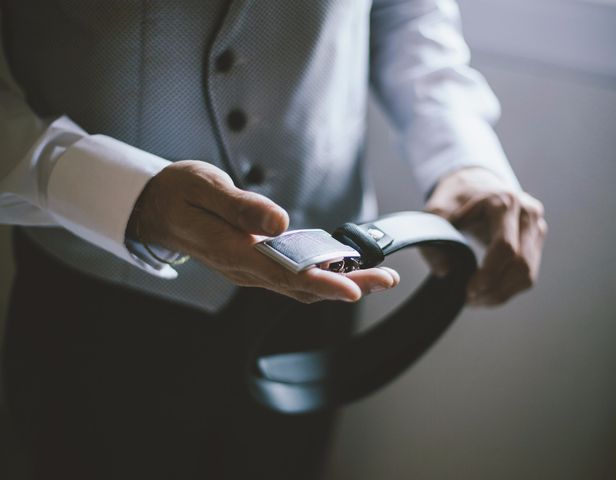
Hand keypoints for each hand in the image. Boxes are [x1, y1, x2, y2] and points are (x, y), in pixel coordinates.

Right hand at [127, 160, 398, 302]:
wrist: (154, 208)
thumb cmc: (178, 192)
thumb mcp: (205, 187)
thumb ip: (241, 207)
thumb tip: (281, 222)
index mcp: (232, 250)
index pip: (284, 273)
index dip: (322, 282)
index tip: (354, 288)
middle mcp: (243, 268)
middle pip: (301, 285)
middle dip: (347, 285)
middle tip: (386, 280)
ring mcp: (248, 269)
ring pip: (299, 285)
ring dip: (339, 283)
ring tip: (375, 277)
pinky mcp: (251, 263)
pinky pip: (289, 277)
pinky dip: (320, 276)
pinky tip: (341, 270)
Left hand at [424, 167, 546, 305]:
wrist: (473, 182)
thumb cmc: (454, 198)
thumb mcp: (435, 213)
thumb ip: (433, 240)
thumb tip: (443, 271)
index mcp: (504, 202)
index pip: (505, 247)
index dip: (488, 274)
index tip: (468, 290)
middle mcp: (527, 213)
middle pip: (520, 264)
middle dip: (494, 289)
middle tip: (468, 300)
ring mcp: (536, 226)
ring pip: (528, 273)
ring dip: (502, 293)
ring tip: (476, 299)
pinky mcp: (536, 239)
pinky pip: (528, 273)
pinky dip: (508, 288)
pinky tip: (487, 292)